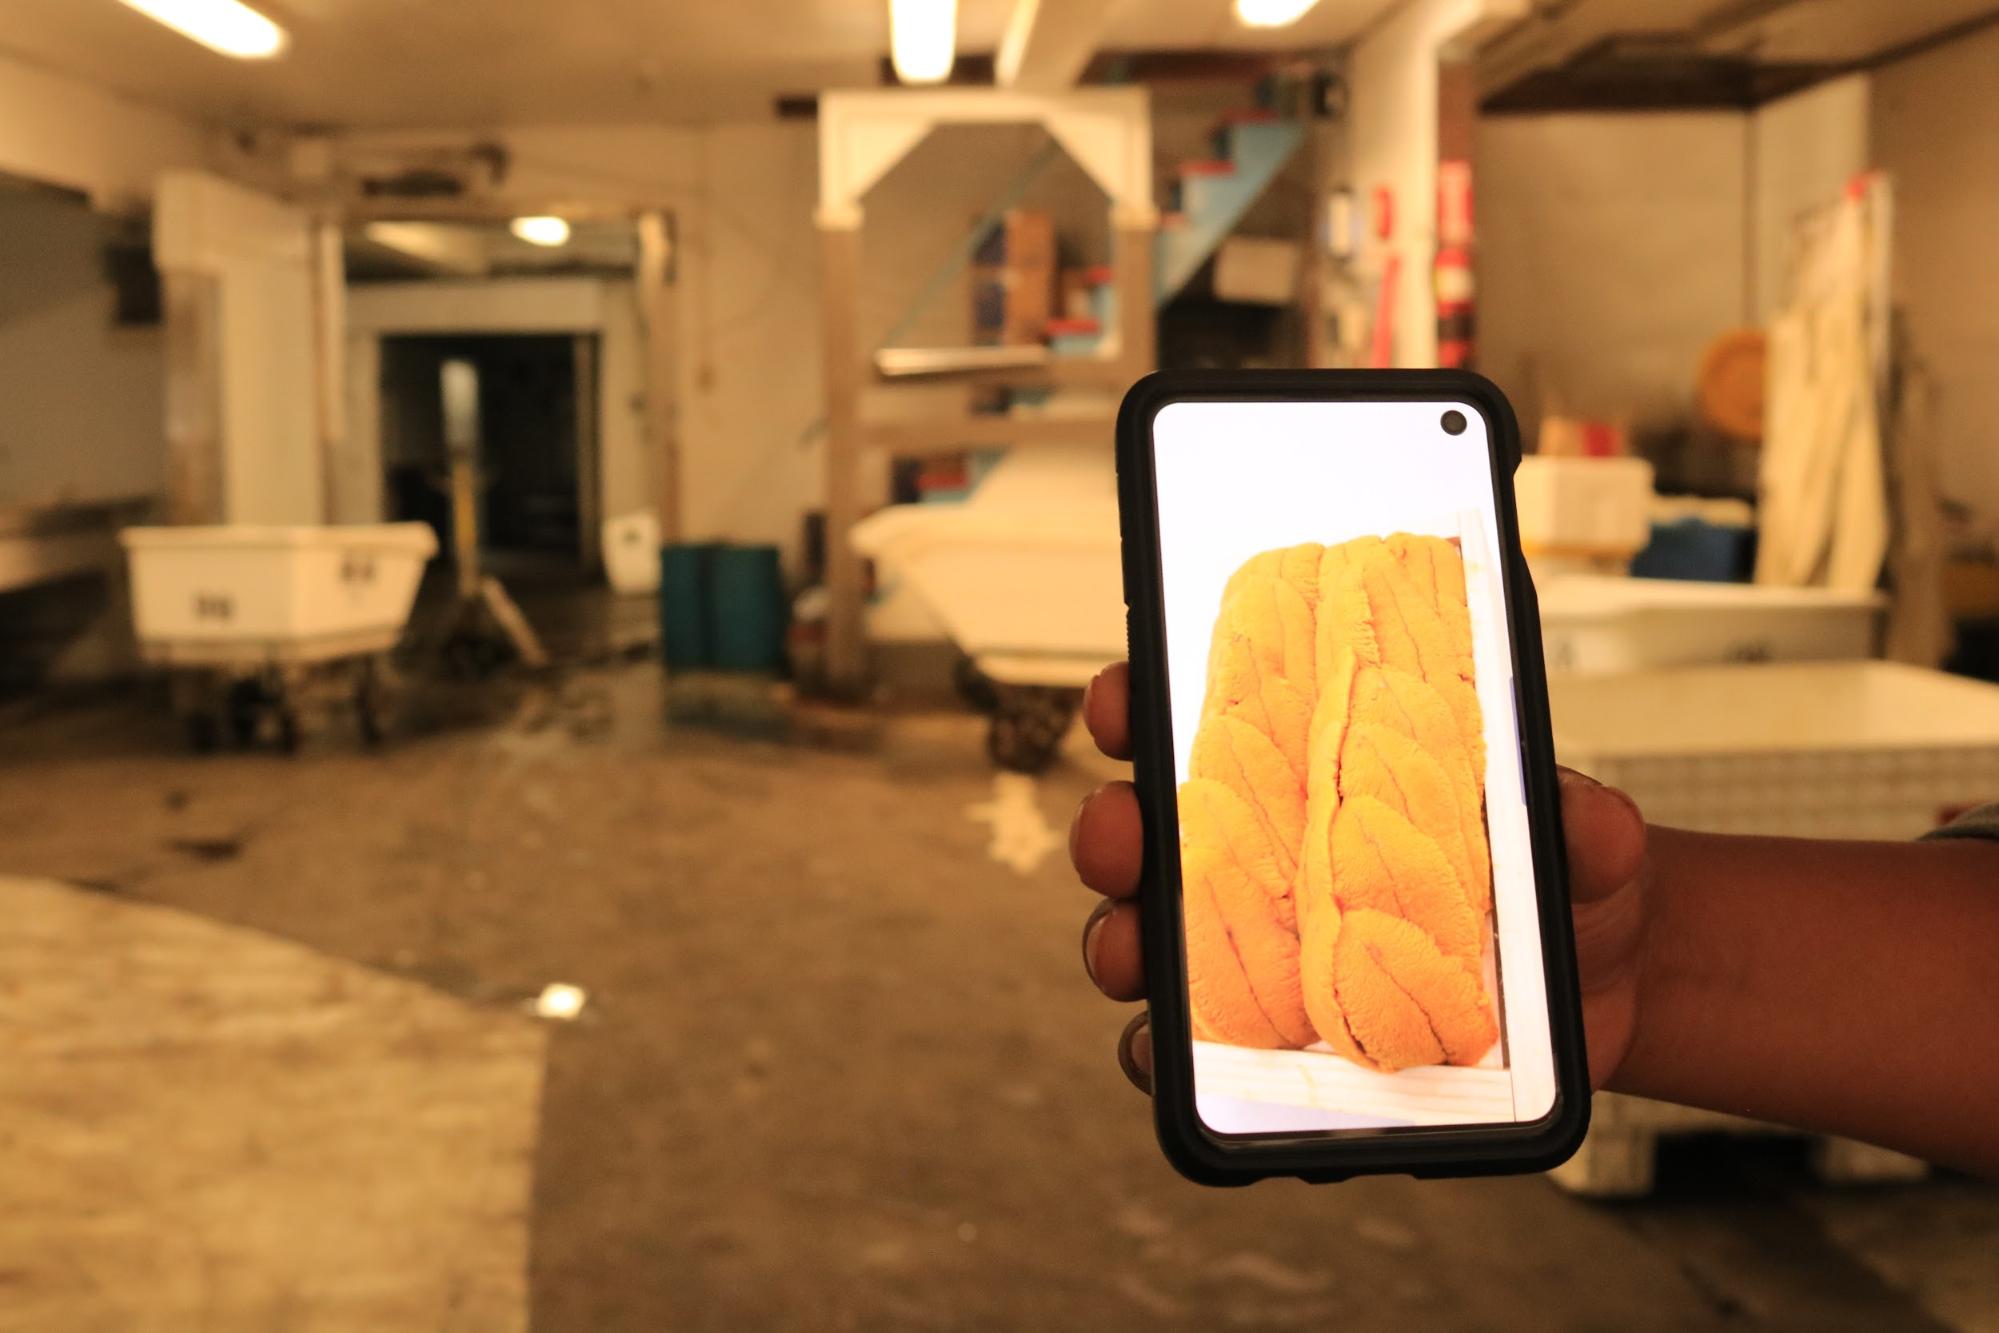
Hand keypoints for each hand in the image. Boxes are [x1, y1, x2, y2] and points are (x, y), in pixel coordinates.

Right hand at [1070, 661, 1648, 1093]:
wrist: (1598, 990)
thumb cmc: (1564, 881)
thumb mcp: (1587, 840)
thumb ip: (1586, 826)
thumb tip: (1583, 822)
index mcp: (1310, 778)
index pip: (1200, 727)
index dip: (1141, 706)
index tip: (1125, 699)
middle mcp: (1263, 860)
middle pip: (1148, 836)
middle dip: (1113, 830)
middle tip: (1122, 835)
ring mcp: (1259, 954)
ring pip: (1150, 946)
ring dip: (1120, 945)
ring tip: (1137, 959)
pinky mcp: (1271, 1046)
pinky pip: (1195, 1057)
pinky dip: (1171, 1065)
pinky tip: (1180, 1068)